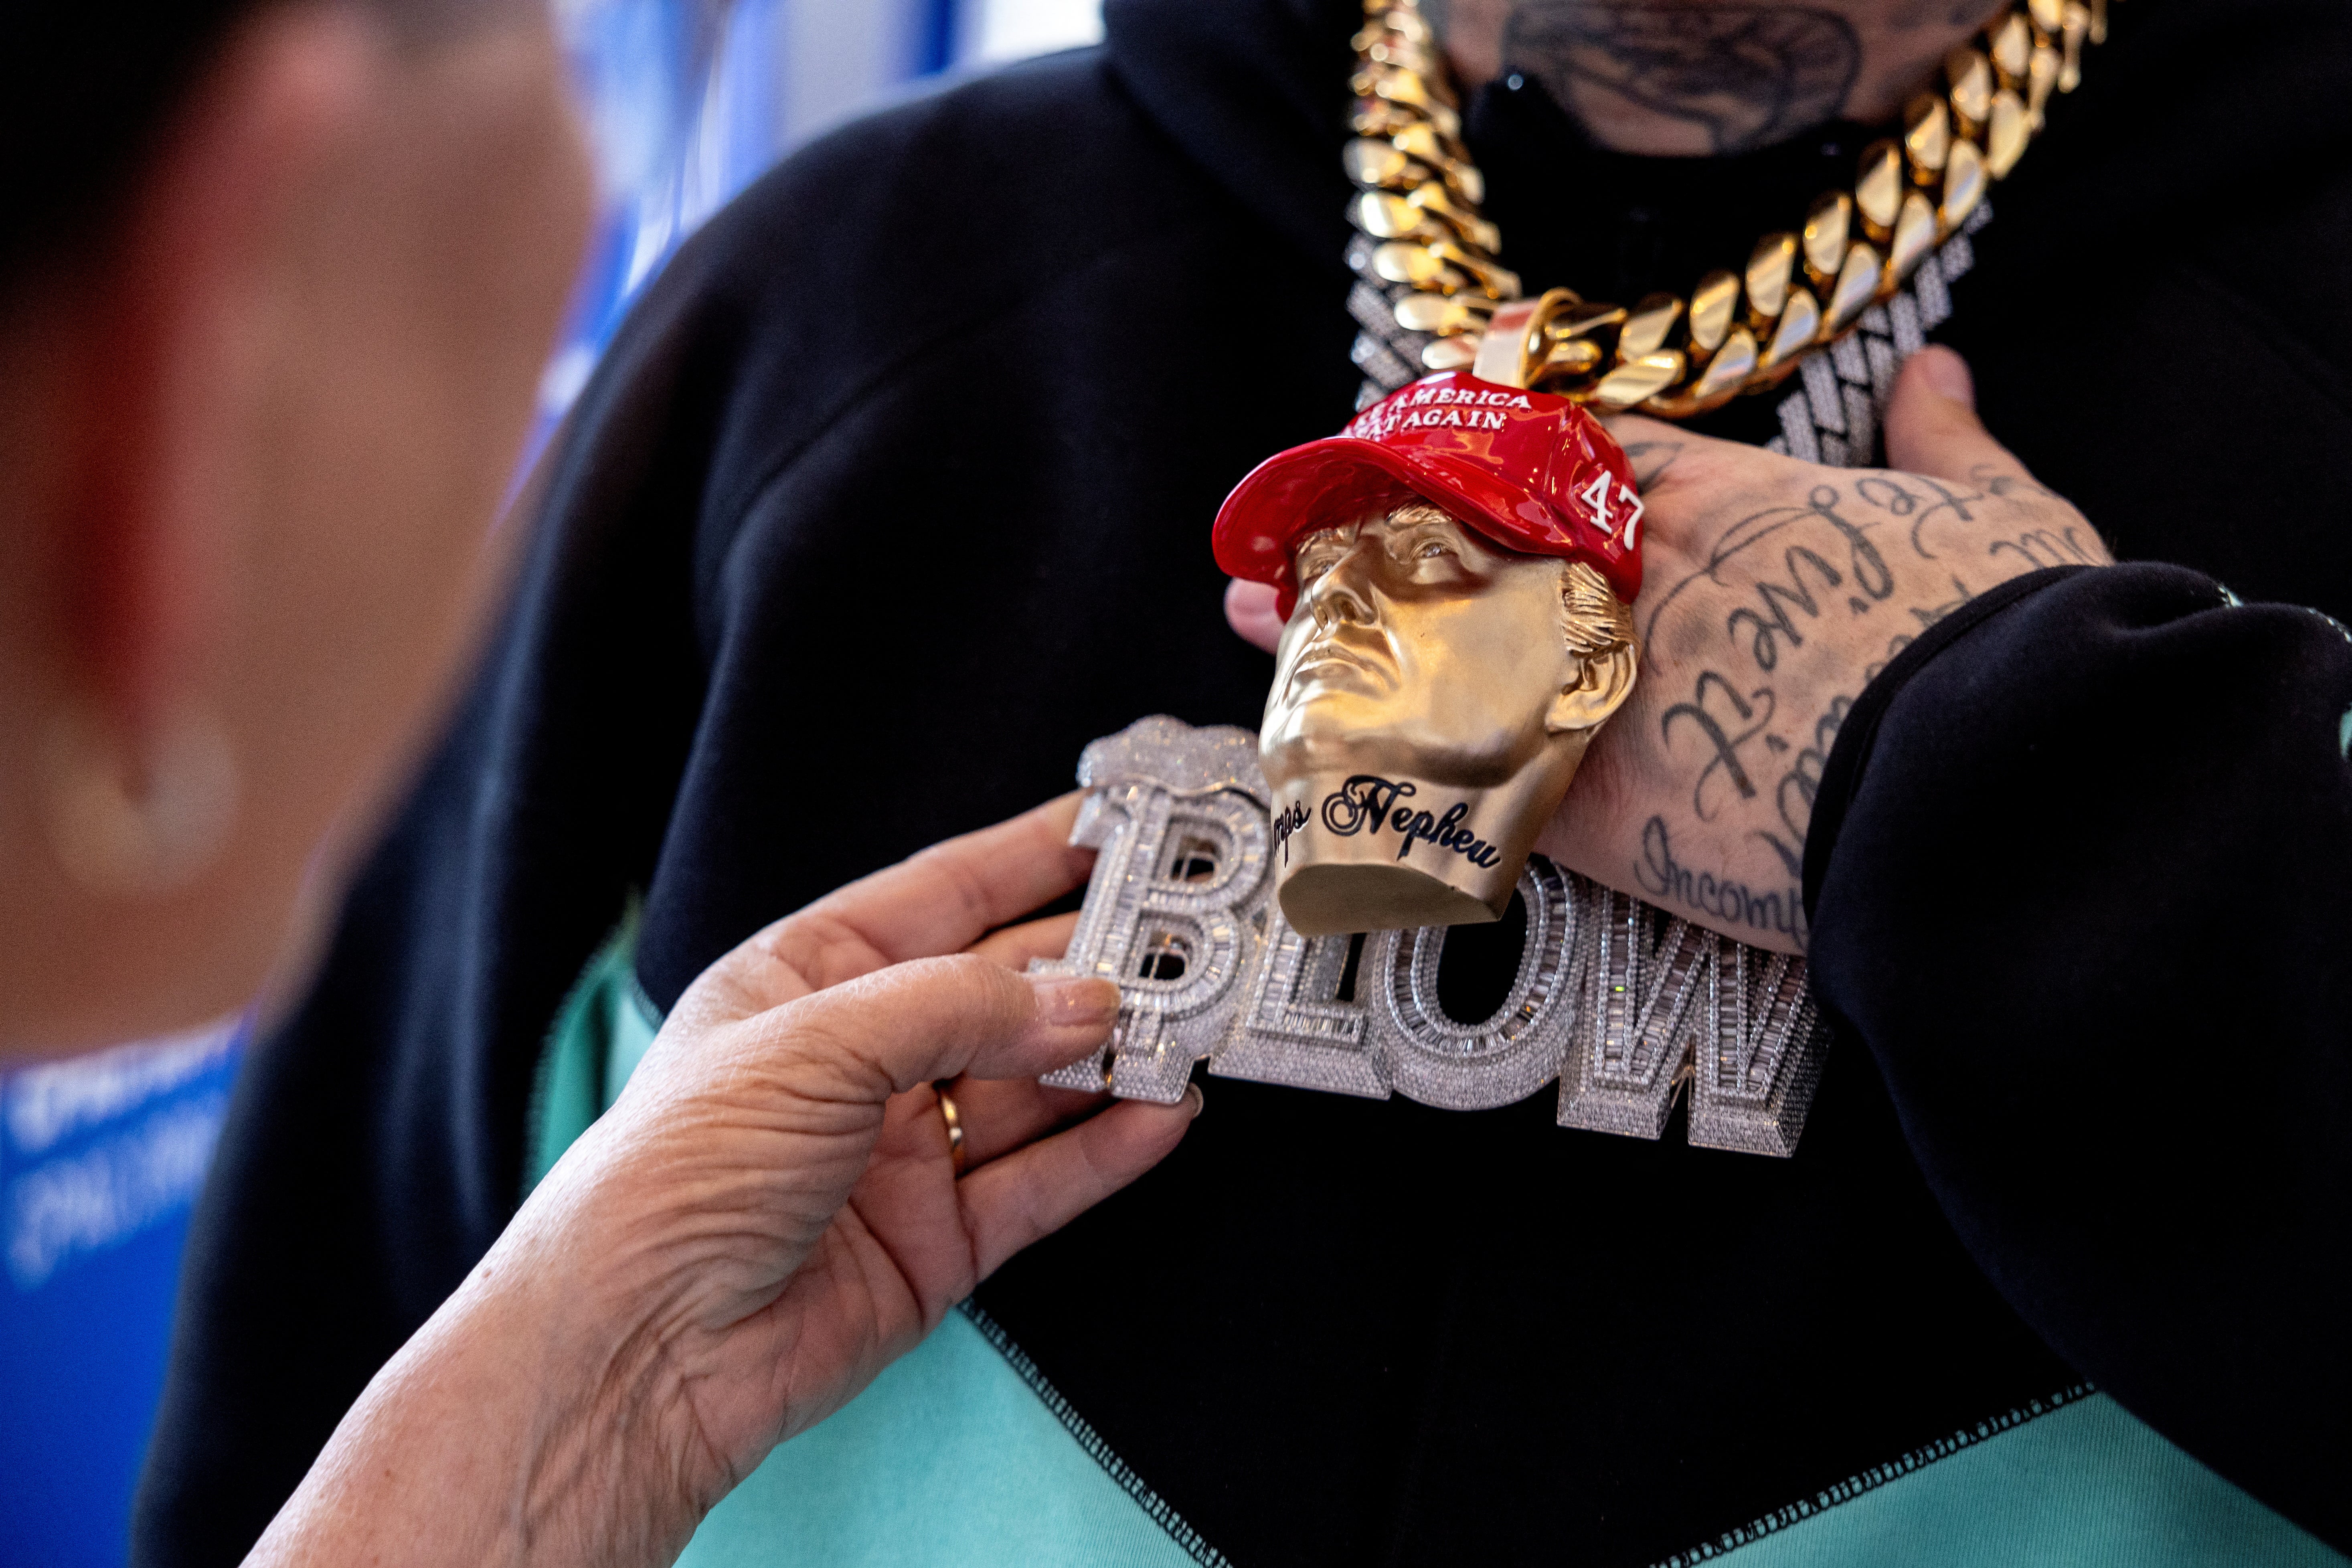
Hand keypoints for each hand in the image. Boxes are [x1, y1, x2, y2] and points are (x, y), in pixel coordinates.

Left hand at [253, 796, 1193, 1567]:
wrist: (636, 1351)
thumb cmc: (674, 1175)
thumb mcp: (814, 1044)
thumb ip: (959, 1009)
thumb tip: (1081, 999)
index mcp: (809, 979)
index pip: (944, 894)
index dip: (1031, 856)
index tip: (1116, 826)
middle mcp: (861, 1059)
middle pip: (1003, 991)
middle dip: (1093, 964)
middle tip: (1187, 937)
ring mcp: (902, 1152)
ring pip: (1035, 1088)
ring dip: (1112, 1059)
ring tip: (1192, 1027)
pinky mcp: (936, 1240)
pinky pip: (1040, 1182)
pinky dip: (1105, 1150)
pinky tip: (1161, 1116)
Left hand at [1226, 348, 2110, 952]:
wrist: (1992, 781)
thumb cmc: (2010, 642)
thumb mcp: (2000, 513)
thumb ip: (1951, 439)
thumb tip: (1941, 367)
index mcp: (1723, 507)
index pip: (1580, 450)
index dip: (1501, 435)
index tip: (1438, 431)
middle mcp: (1632, 591)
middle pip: (1475, 545)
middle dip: (1381, 538)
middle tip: (1293, 542)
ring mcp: (1598, 698)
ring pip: (1439, 651)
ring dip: (1344, 637)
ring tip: (1258, 627)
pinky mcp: (1589, 815)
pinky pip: (1461, 782)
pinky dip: (1392, 767)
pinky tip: (1321, 757)